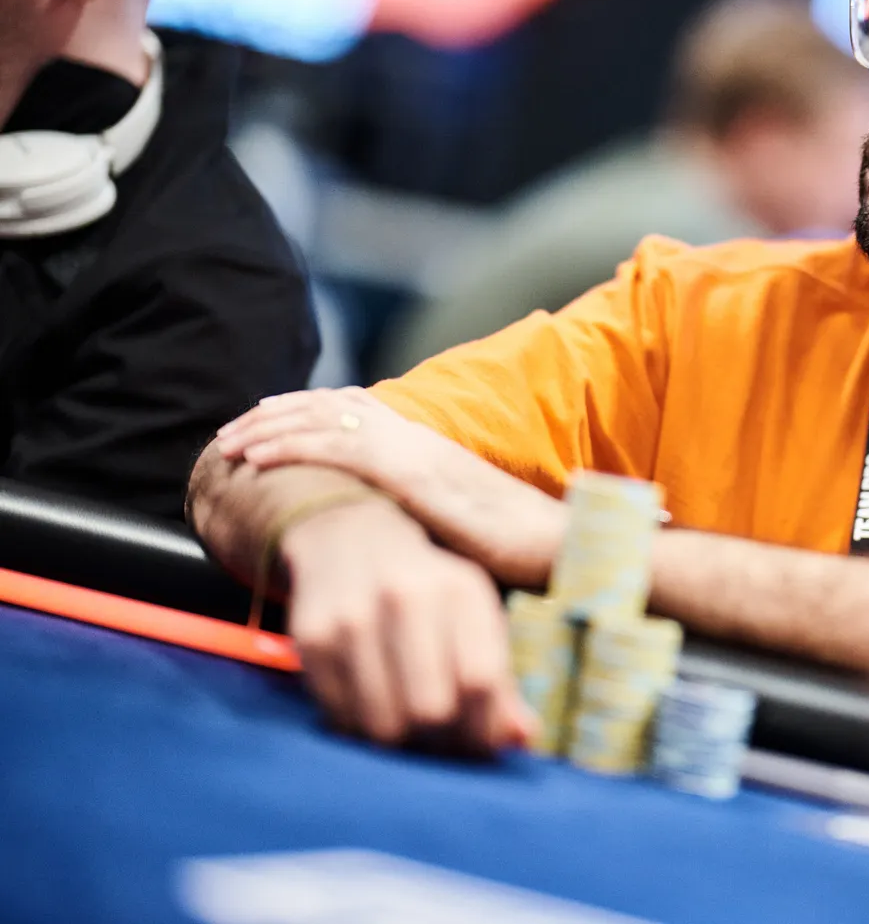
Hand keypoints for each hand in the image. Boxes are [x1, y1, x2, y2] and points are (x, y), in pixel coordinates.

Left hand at [216, 388, 563, 586]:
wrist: (556, 542)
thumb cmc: (514, 544)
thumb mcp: (456, 518)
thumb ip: (418, 511)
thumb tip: (385, 528)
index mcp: (425, 445)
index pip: (355, 409)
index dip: (306, 409)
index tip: (266, 416)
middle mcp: (415, 437)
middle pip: (330, 407)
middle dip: (276, 414)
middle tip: (232, 431)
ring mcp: (412, 451)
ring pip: (323, 422)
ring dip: (269, 429)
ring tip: (229, 445)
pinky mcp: (410, 473)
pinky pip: (336, 451)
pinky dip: (289, 449)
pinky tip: (256, 462)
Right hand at [279, 497, 537, 753]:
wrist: (347, 536)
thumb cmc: (428, 590)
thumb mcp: (473, 616)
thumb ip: (500, 680)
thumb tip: (521, 740)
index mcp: (460, 590)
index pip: (480, 680)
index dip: (485, 730)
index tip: (484, 750)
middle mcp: (405, 597)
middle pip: (431, 709)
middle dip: (443, 743)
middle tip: (444, 746)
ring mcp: (353, 616)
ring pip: (382, 723)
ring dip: (400, 746)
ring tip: (410, 733)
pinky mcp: (311, 637)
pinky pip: (340, 718)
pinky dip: (360, 731)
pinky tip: (372, 713)